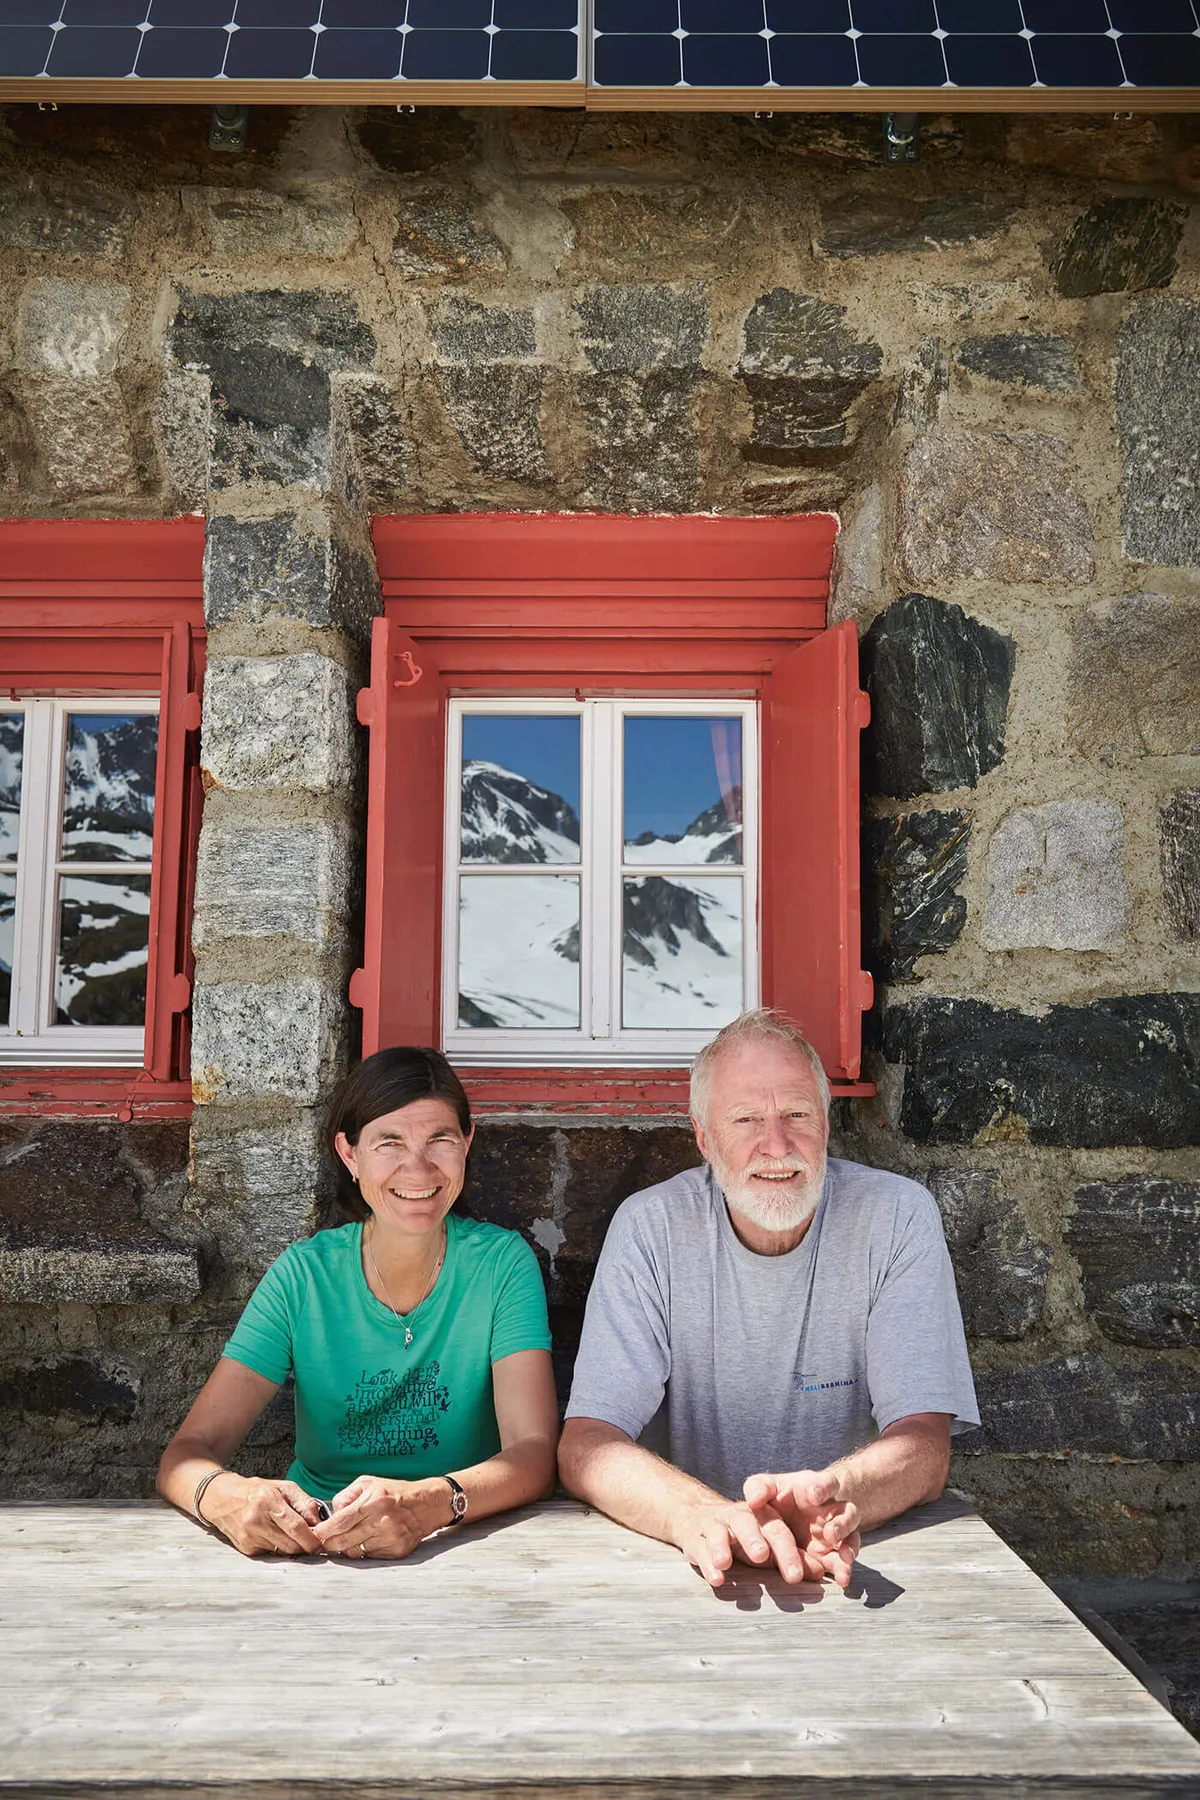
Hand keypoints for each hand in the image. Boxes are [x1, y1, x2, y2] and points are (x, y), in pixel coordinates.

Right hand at [202, 1474, 323, 1557]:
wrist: (222, 1498)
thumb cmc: (256, 1491)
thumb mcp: (283, 1487)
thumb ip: (305, 1503)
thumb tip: (320, 1523)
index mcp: (267, 1501)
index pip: (296, 1527)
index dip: (312, 1539)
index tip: (321, 1542)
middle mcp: (256, 1521)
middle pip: (291, 1544)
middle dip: (305, 1545)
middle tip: (311, 1539)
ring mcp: (249, 1537)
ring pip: (283, 1552)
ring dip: (292, 1546)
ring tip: (289, 1533)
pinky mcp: (245, 1548)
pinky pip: (271, 1554)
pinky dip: (278, 1547)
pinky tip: (274, 1535)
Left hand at [312, 1474, 448, 1559]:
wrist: (427, 1504)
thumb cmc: (394, 1491)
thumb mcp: (368, 1483)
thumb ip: (345, 1496)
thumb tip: (331, 1515)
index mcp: (373, 1502)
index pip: (340, 1522)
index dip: (323, 1531)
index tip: (315, 1534)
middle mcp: (382, 1521)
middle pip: (344, 1542)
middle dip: (329, 1544)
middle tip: (324, 1542)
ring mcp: (390, 1538)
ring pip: (355, 1552)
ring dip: (346, 1548)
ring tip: (346, 1539)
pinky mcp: (396, 1551)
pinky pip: (370, 1557)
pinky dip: (363, 1551)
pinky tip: (366, 1540)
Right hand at [675, 1496, 813, 1588]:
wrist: (700, 1518)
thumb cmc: (745, 1537)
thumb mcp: (769, 1544)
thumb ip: (793, 1557)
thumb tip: (822, 1573)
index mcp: (762, 1516)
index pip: (777, 1529)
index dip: (786, 1550)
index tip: (795, 1576)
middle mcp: (739, 1516)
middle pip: (748, 1523)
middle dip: (754, 1539)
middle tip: (761, 1556)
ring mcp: (715, 1524)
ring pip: (719, 1530)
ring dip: (722, 1546)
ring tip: (725, 1563)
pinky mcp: (695, 1537)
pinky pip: (699, 1546)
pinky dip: (706, 1562)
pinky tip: (715, 1577)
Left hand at [743, 1469, 860, 1587]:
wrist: (781, 1518)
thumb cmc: (775, 1497)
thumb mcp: (765, 1487)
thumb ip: (759, 1489)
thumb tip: (755, 1500)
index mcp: (815, 1488)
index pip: (827, 1483)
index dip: (823, 1488)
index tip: (813, 1495)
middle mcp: (830, 1510)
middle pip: (846, 1512)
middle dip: (841, 1523)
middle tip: (830, 1533)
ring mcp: (835, 1533)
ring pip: (851, 1536)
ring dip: (848, 1546)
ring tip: (844, 1558)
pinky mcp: (832, 1554)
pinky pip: (844, 1560)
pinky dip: (844, 1568)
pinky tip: (842, 1579)